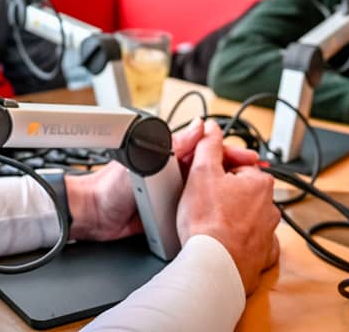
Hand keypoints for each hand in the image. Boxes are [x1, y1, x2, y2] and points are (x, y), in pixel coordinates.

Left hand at [65, 117, 264, 242]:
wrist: (92, 217)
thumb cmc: (109, 185)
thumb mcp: (143, 161)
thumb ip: (171, 146)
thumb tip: (198, 126)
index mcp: (169, 156)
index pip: (206, 152)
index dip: (229, 154)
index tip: (249, 159)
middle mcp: (173, 175)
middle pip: (211, 173)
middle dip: (234, 175)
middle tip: (256, 180)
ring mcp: (171, 196)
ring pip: (205, 195)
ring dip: (225, 198)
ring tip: (246, 201)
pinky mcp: (168, 216)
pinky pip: (192, 216)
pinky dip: (208, 217)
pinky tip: (224, 221)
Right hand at [177, 120, 279, 293]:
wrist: (214, 266)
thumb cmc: (208, 222)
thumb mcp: (202, 172)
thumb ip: (208, 145)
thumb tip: (211, 127)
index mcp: (260, 182)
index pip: (236, 165)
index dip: (214, 171)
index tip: (201, 180)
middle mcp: (270, 207)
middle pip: (242, 191)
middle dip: (224, 194)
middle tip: (201, 202)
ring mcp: (268, 233)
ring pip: (247, 217)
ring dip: (231, 217)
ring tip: (208, 224)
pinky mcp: (262, 256)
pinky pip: (251, 243)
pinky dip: (239, 242)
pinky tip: (223, 242)